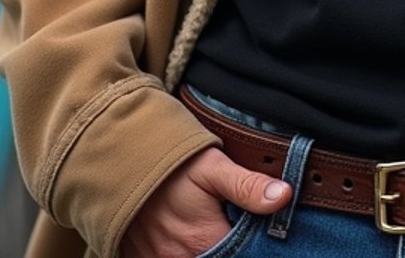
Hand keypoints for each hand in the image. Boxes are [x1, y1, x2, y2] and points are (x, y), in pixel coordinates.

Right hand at [121, 146, 290, 257]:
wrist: (120, 158)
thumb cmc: (171, 162)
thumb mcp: (212, 166)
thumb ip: (247, 185)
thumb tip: (284, 196)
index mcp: (204, 241)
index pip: (240, 255)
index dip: (251, 247)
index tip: (257, 236)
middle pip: (216, 257)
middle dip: (228, 247)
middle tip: (226, 222)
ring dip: (205, 248)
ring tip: (208, 229)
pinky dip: (183, 251)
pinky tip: (189, 236)